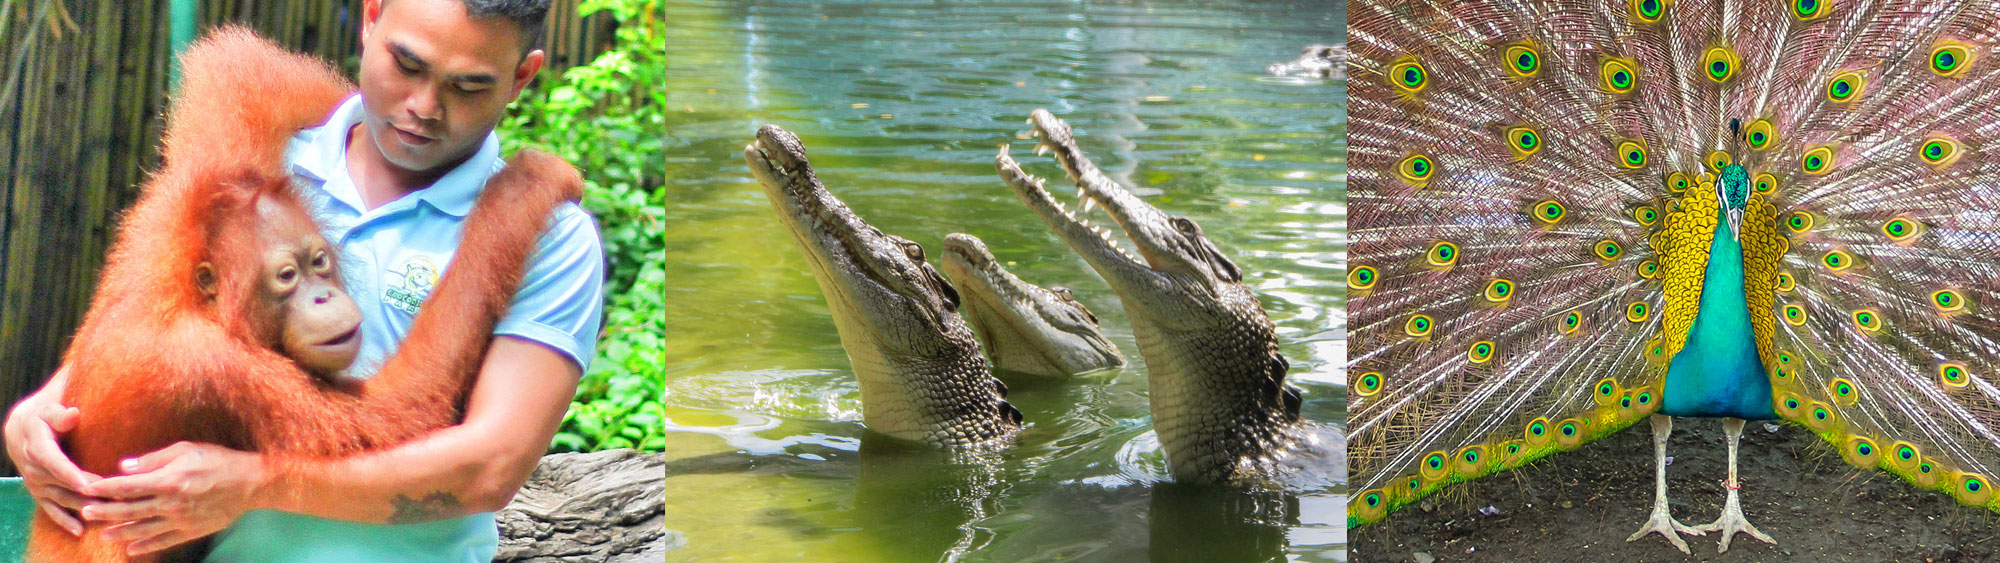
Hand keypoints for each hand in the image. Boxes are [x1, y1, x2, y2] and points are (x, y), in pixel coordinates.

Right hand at [4, 397, 100, 534]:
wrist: (21, 429)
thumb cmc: (43, 414)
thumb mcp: (49, 407)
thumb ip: (59, 414)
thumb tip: (72, 415)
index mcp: (36, 445)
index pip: (53, 462)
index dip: (69, 474)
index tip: (88, 485)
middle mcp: (33, 468)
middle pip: (62, 484)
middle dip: (87, 493)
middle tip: (115, 500)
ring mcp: (36, 483)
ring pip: (61, 498)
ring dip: (83, 507)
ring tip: (107, 513)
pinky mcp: (40, 492)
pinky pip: (51, 509)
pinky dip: (65, 520)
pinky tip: (80, 531)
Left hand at [80, 442, 267, 555]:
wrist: (251, 483)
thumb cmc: (219, 460)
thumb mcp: (186, 449)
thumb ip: (153, 459)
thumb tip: (124, 466)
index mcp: (168, 480)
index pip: (127, 486)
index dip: (105, 488)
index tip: (88, 488)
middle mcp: (171, 503)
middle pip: (130, 510)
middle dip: (105, 511)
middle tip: (85, 511)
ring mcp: (180, 520)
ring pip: (143, 529)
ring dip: (121, 532)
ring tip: (103, 534)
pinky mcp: (191, 530)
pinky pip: (163, 541)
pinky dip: (146, 546)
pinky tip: (131, 549)